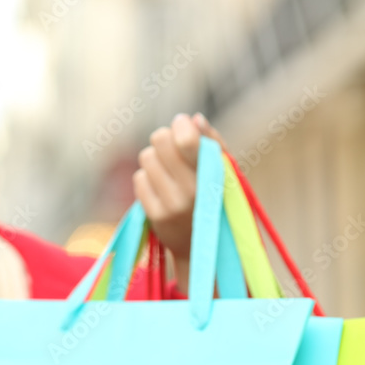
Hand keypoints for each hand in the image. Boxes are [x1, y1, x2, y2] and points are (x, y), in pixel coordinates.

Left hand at [133, 113, 227, 290]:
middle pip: (160, 140)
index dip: (179, 126)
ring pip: (147, 157)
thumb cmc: (217, 198)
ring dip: (155, 159)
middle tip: (172, 149)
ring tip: (169, 172)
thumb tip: (193, 119)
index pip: (187, 141)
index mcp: (215, 175)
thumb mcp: (225, 170)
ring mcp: (171, 204)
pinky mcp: (154, 215)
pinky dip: (148, 178)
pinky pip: (139, 178)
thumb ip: (213, 142)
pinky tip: (161, 188)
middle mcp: (192, 190)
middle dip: (165, 139)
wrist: (203, 246)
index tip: (182, 125)